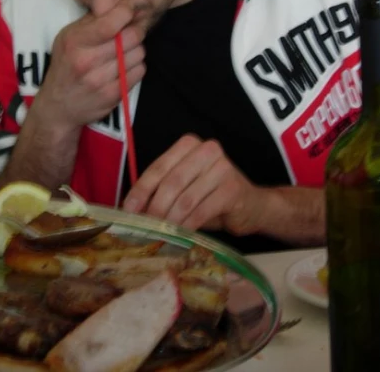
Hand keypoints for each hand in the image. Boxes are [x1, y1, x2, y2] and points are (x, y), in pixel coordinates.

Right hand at [34, 0, 145, 127]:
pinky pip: (140, 72)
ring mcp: (101, 80)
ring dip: (137, 49)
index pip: (110, 23)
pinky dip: (137, 66)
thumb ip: (91, 21)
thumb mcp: (67, 38)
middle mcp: (87, 61)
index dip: (127, 11)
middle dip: (136, 30)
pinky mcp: (113, 95)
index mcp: (75, 42)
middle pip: (131, 37)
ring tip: (126, 50)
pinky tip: (125, 66)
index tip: (132, 8)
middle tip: (132, 30)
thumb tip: (120, 3)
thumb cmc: (65, 65)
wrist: (58, 107)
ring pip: (139, 54)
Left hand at [122, 134, 265, 235]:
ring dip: (170, 221)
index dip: (140, 191)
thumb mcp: (184, 189)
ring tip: (160, 235)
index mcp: (189, 144)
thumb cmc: (211, 197)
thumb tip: (131, 210)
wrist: (251, 206)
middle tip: (143, 228)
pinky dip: (188, 226)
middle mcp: (206, 150)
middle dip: (154, 208)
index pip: (158, 167)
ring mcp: (222, 167)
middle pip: (171, 182)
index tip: (127, 211)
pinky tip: (181, 236)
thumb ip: (161, 192)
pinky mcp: (232, 189)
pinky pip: (202, 211)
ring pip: (185, 199)